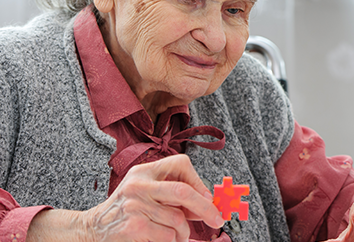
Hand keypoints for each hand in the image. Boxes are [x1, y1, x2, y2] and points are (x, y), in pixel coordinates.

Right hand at [81, 154, 224, 241]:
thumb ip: (171, 195)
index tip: (208, 198)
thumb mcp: (145, 193)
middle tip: (218, 220)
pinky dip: (172, 241)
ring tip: (175, 236)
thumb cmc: (125, 212)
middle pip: (184, 192)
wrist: (91, 229)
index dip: (199, 182)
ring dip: (183, 234)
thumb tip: (208, 204)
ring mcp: (135, 206)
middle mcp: (138, 185)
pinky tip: (161, 240)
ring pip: (178, 221)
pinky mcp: (134, 227)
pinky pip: (168, 236)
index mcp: (144, 172)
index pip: (180, 163)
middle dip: (206, 208)